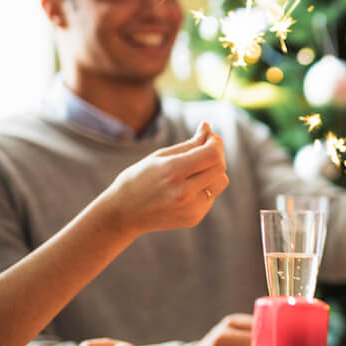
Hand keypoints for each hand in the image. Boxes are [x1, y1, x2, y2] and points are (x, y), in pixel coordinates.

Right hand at [101, 123, 228, 236]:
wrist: (123, 213)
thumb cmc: (139, 179)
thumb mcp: (160, 156)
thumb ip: (189, 144)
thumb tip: (207, 127)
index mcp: (173, 171)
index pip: (212, 154)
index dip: (216, 142)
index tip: (210, 136)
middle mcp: (184, 192)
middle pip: (220, 166)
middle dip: (217, 153)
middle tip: (205, 147)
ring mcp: (191, 208)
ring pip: (221, 181)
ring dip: (214, 170)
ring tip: (195, 168)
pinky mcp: (194, 218)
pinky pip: (212, 195)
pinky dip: (206, 186)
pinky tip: (187, 187)